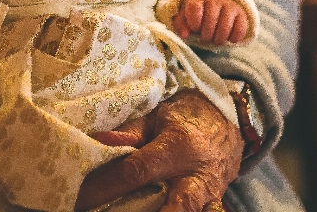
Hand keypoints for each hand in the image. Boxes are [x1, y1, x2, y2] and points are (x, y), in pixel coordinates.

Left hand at [77, 90, 243, 211]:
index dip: (107, 186)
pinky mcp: (216, 200)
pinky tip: (158, 209)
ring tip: (132, 209)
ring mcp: (210, 191)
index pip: (136, 172)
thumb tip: (97, 142)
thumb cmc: (189, 114)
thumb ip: (130, 133)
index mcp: (177, 147)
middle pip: (173, 207)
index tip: (82, 198)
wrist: (233, 118)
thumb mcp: (158, 116)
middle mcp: (196, 173)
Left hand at [173, 0, 249, 44]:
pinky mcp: (241, 13)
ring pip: (225, 27)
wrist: (215, 4)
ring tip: (215, 39)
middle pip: (211, 21)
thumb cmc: (196, 14)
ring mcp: (230, 5)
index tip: (194, 27)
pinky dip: (234, 38)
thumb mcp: (184, 17)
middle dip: (206, 36)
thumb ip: (180, 24)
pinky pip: (241, 29)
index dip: (194, 23)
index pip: (195, 8)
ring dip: (219, 39)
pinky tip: (228, 38)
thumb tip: (185, 35)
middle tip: (204, 38)